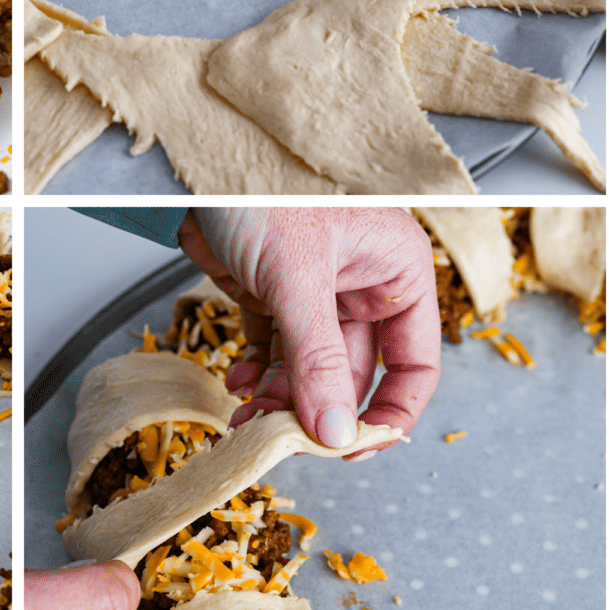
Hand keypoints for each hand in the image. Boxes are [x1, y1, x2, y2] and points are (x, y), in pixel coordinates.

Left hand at [177, 207, 439, 454]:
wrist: (196, 162)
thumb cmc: (263, 188)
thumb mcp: (297, 277)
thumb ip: (318, 357)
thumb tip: (334, 431)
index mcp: (394, 272)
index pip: (412, 361)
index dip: (388, 411)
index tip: (353, 448)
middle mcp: (359, 284)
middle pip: (352, 371)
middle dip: (317, 410)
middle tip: (285, 441)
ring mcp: (312, 290)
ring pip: (307, 366)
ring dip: (280, 398)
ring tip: (249, 418)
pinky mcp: (268, 291)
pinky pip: (272, 348)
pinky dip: (256, 371)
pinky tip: (238, 383)